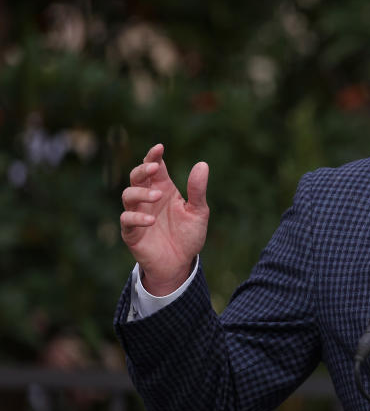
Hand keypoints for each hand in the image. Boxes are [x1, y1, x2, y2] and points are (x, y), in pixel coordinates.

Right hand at [120, 144, 209, 295]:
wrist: (181, 263)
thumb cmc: (189, 235)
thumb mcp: (198, 212)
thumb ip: (198, 190)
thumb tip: (202, 164)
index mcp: (164, 189)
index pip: (154, 167)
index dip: (153, 156)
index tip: (159, 148)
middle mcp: (148, 199)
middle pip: (136, 177)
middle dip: (142, 169)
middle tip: (154, 167)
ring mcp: (138, 214)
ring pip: (128, 195)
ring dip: (141, 192)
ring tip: (157, 195)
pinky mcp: (131, 233)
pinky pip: (127, 220)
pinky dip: (137, 218)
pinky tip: (151, 220)